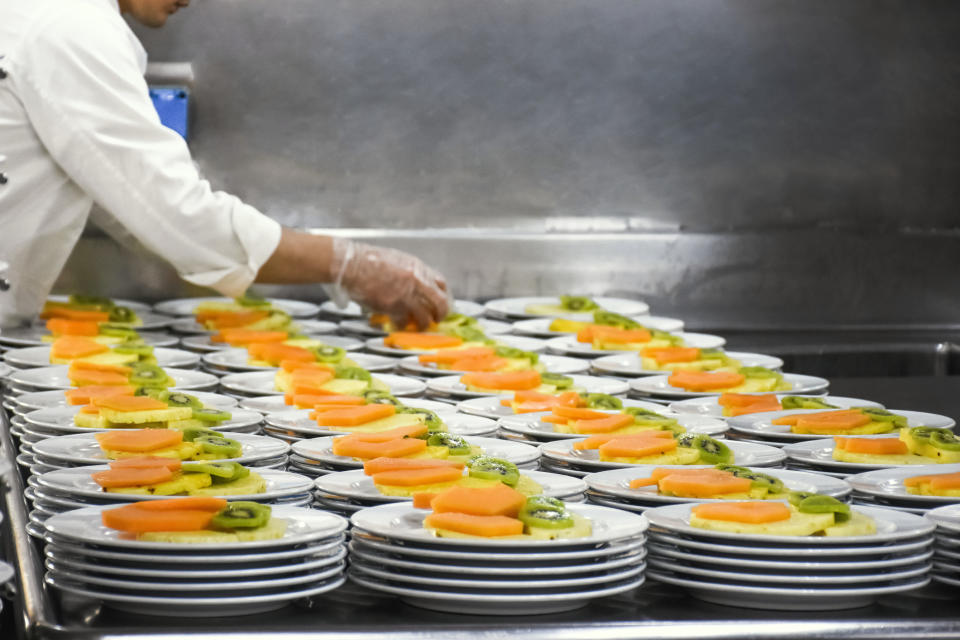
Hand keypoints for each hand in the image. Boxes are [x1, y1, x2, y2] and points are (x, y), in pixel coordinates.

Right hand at [330, 239, 448, 329]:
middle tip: (436, 319)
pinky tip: (398, 324)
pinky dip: (402, 326)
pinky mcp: (394, 306)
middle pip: (440, 302)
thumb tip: (415, 286)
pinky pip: (404, 322)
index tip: (441, 302)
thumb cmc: (367, 260)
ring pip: (425, 317)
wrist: (351, 263)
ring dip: (422, 325)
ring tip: (418, 327)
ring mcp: (406, 294)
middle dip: (441, 314)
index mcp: (417, 267)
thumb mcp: (396, 260)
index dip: (444, 295)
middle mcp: (416, 280)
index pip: (441, 283)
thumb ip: (409, 273)